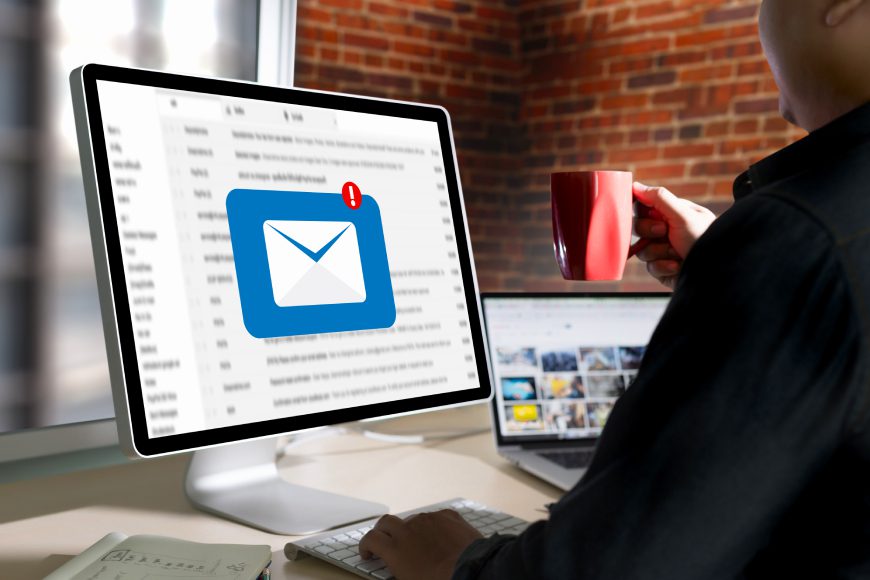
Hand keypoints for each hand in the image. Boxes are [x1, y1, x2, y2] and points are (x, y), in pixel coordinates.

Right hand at [359, 509, 482, 579]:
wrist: (473, 571)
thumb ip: (398, 569)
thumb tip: (399, 568)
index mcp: (395, 549)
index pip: (370, 539)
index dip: (366, 545)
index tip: (368, 553)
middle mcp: (408, 529)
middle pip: (386, 522)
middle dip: (383, 531)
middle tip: (385, 542)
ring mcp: (428, 519)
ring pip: (412, 519)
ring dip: (410, 529)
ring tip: (419, 544)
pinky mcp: (448, 515)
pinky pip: (435, 517)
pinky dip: (433, 526)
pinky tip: (439, 537)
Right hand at [632, 182, 715, 288]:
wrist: (714, 271)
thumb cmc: (703, 239)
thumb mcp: (682, 214)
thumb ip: (659, 198)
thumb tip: (635, 185)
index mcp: (671, 213)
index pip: (644, 207)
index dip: (642, 212)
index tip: (651, 215)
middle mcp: (666, 231)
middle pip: (638, 228)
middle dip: (650, 232)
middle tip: (664, 232)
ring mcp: (663, 251)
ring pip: (642, 250)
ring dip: (659, 252)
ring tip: (676, 253)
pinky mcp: (663, 269)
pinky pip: (650, 267)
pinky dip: (663, 266)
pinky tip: (677, 266)